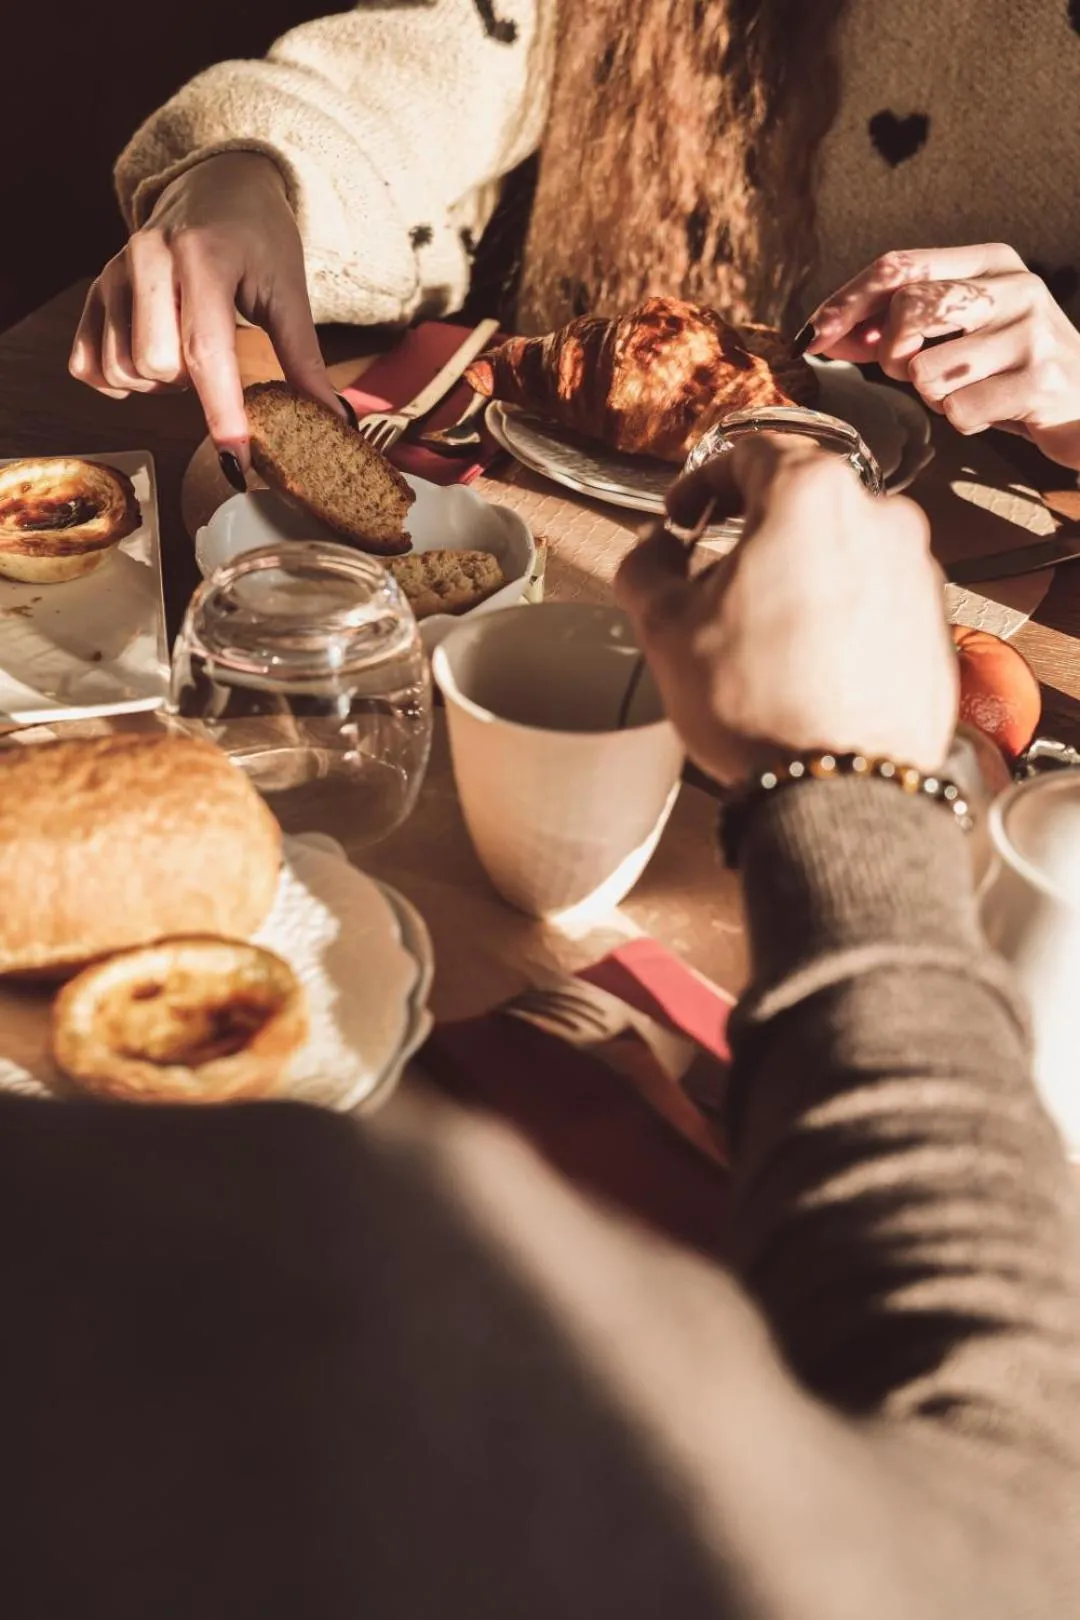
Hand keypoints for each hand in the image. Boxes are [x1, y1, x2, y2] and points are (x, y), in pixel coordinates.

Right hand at [69, 152, 341, 466]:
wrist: (218, 182)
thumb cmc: (259, 236)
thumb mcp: (289, 290)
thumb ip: (304, 359)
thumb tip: (333, 420)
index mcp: (204, 257)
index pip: (207, 352)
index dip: (222, 414)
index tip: (237, 459)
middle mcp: (149, 258)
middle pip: (157, 365)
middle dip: (190, 385)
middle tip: (215, 362)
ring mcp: (114, 271)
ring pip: (123, 368)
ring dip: (158, 383)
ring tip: (186, 353)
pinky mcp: (96, 288)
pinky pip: (88, 362)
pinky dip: (118, 377)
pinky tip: (149, 359)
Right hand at [615, 439, 956, 784]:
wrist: (842, 790)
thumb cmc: (758, 703)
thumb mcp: (665, 626)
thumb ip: (646, 564)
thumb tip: (653, 548)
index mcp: (811, 494)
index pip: (749, 452)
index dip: (702, 481)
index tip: (681, 516)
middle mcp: (880, 515)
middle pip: (803, 499)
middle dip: (752, 527)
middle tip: (713, 568)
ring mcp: (917, 569)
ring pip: (842, 547)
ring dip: (798, 568)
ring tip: (758, 625)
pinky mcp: (934, 622)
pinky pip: (875, 594)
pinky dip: (838, 607)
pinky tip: (806, 656)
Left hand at [802, 244, 1079, 468]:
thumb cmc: (1012, 370)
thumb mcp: (960, 334)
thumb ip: (898, 328)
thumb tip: (829, 332)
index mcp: (992, 262)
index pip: (901, 265)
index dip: (849, 300)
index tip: (816, 332)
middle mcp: (1016, 286)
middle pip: (910, 306)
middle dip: (891, 352)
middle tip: (907, 372)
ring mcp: (1031, 333)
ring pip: (928, 371)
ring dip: (934, 396)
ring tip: (968, 391)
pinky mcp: (1040, 382)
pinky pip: (958, 412)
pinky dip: (963, 423)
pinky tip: (993, 413)